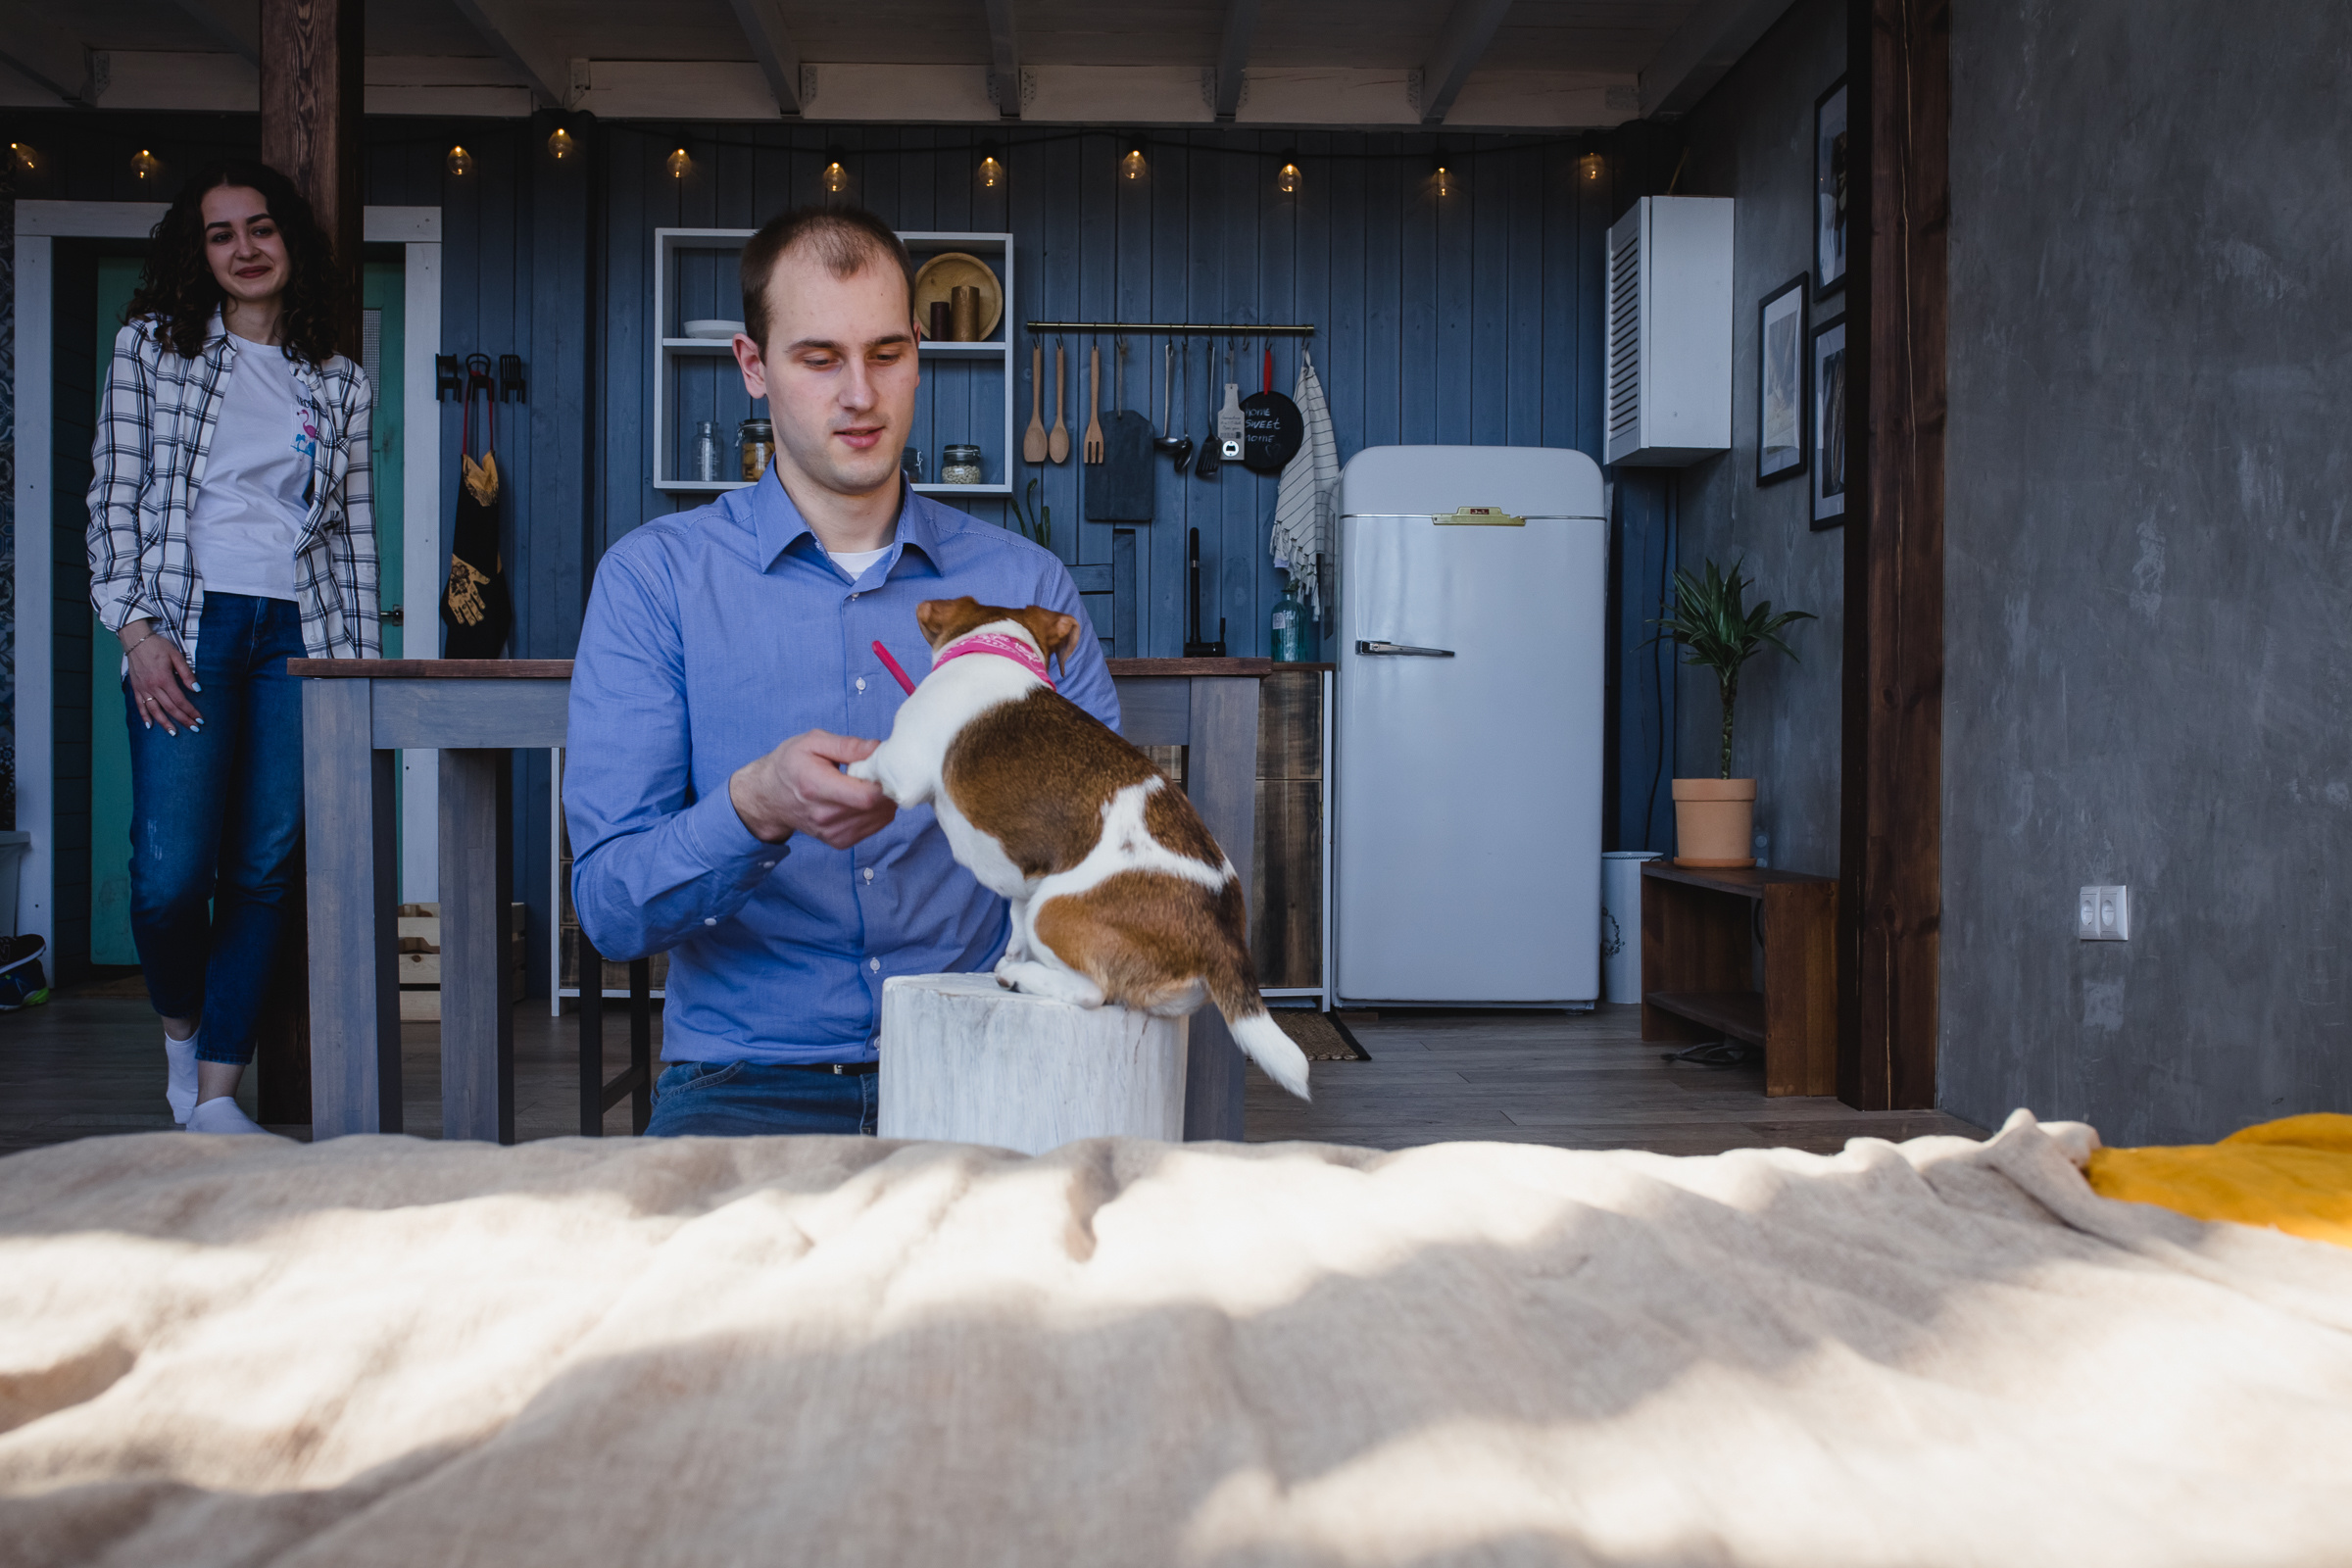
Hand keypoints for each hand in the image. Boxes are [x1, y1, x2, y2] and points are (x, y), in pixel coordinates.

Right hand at [122, 621, 201, 734]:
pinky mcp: (136, 687)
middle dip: (183, 720)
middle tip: (194, 729)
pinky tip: (149, 725)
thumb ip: (186, 674)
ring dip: (165, 723)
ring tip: (174, 733)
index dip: (191, 711)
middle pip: (170, 708)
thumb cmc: (158, 646)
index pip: (180, 701)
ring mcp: (143, 688)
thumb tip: (197, 689)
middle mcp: (152, 686)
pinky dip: (144, 716)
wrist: (136, 640)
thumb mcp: (176, 656)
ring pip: (154, 710)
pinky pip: (139, 705)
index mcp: (164, 679)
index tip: (200, 720)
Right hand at [729, 729, 895, 847]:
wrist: (770, 796)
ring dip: (884, 800)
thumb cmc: (791, 764)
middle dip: (886, 787)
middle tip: (877, 771)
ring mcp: (831, 832)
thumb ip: (847, 745)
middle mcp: (824, 815)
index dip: (883, 781)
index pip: (866, 796)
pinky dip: (878, 811)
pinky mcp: (839, 841)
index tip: (882, 766)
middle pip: (876, 808)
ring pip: (880, 818)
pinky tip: (863, 797)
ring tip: (867, 783)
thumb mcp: (813, 742)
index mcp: (816, 787)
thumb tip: (878, 748)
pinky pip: (875, 827)